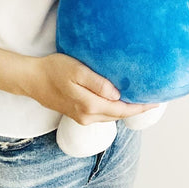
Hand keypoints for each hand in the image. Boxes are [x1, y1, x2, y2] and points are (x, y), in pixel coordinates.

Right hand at [24, 53, 158, 125]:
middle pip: (118, 115)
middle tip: (152, 98)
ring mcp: (82, 117)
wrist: (32, 79)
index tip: (156, 101)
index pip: (122, 110)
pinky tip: (118, 99)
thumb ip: (97, 83)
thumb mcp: (76, 71)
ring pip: (110, 115)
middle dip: (136, 109)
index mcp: (89, 106)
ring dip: (125, 109)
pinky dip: (113, 108)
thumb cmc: (53, 70)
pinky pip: (101, 113)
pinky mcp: (77, 113)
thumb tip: (117, 94)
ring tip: (139, 98)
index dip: (140, 107)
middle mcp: (87, 116)